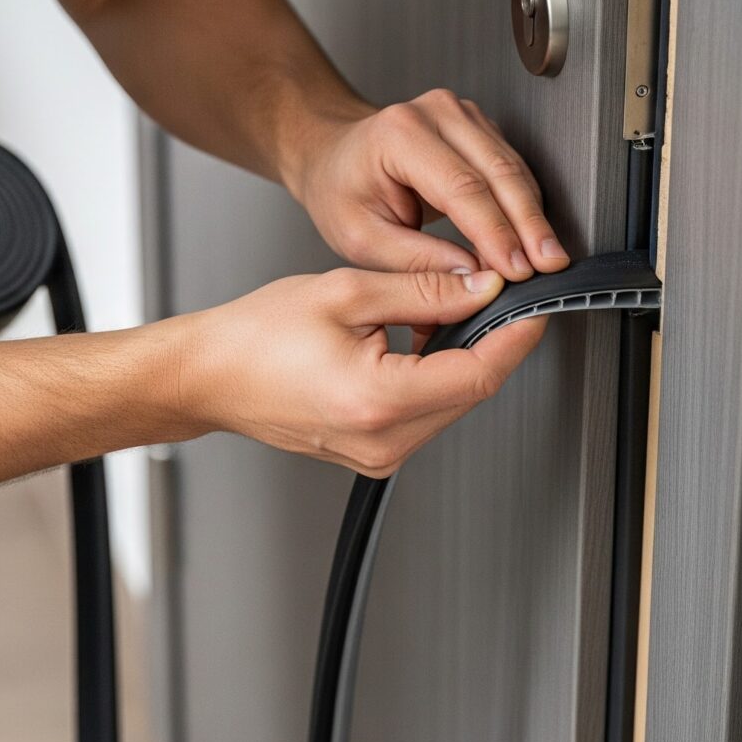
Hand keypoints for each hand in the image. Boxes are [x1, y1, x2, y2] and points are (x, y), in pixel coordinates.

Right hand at [177, 267, 545, 476]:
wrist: (208, 378)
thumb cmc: (256, 337)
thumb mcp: (348, 292)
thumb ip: (424, 290)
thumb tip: (481, 286)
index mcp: (380, 400)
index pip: (481, 372)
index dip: (516, 335)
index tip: (534, 305)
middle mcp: (384, 441)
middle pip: (472, 389)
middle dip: (490, 340)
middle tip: (488, 293)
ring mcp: (379, 455)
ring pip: (452, 402)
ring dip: (459, 358)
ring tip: (434, 314)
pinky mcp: (373, 454)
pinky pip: (425, 413)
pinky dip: (431, 376)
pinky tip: (411, 344)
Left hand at [283, 89, 573, 280]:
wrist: (334, 157)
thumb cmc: (340, 191)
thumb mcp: (362, 238)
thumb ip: (417, 261)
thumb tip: (473, 279)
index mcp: (400, 135)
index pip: (462, 187)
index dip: (496, 232)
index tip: (517, 270)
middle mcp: (436, 114)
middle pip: (498, 172)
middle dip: (529, 225)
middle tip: (548, 265)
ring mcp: (462, 115)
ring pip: (514, 169)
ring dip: (533, 217)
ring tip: (546, 259)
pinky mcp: (479, 128)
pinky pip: (512, 168)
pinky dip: (525, 204)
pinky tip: (531, 237)